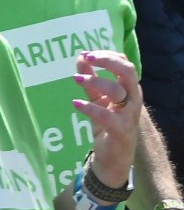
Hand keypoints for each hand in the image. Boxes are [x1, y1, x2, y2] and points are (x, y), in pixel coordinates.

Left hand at [72, 49, 139, 185]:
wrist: (113, 156)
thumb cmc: (107, 123)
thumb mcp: (97, 98)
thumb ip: (90, 78)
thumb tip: (81, 56)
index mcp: (129, 89)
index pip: (125, 63)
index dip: (107, 54)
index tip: (86, 53)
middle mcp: (132, 99)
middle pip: (128, 71)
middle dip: (107, 61)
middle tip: (87, 57)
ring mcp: (129, 115)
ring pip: (118, 90)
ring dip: (95, 81)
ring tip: (76, 79)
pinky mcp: (121, 130)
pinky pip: (107, 116)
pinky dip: (90, 107)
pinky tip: (76, 103)